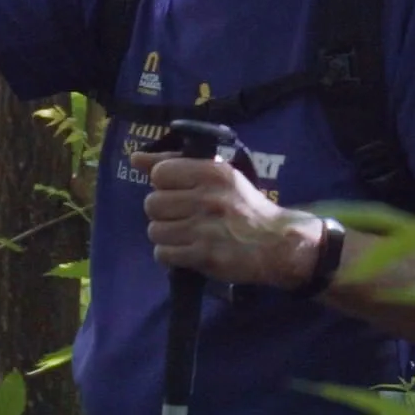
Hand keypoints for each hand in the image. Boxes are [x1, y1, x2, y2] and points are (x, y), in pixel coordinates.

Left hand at [136, 150, 319, 288]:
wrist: (279, 244)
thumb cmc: (245, 207)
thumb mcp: (219, 176)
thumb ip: (176, 164)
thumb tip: (135, 159)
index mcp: (213, 173)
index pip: (160, 173)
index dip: (165, 185)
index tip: (181, 192)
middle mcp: (208, 198)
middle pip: (152, 204)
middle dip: (164, 213)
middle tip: (184, 217)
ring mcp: (206, 228)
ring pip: (155, 231)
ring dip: (167, 236)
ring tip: (187, 236)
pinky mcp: (205, 256)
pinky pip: (163, 254)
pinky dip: (171, 255)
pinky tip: (187, 251)